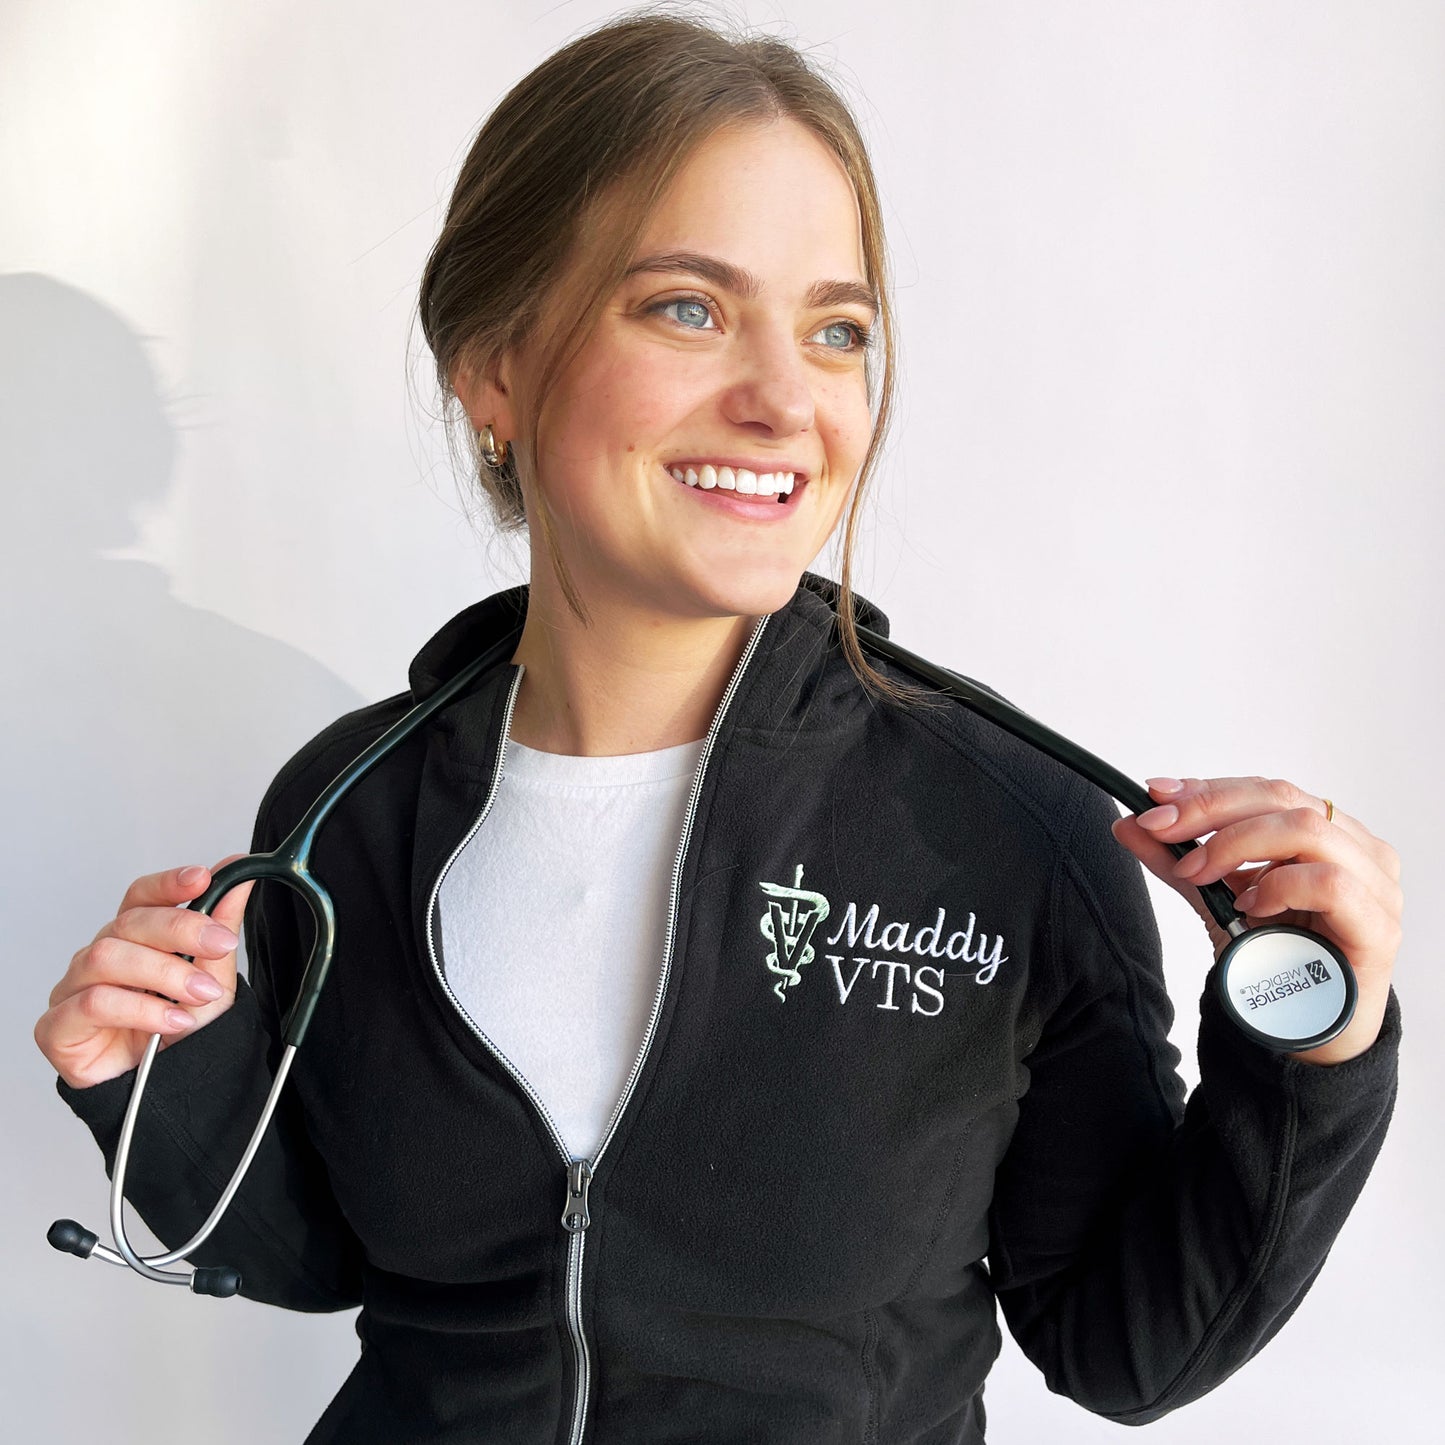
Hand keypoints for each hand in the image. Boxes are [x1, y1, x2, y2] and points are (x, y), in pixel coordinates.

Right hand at [35, 860, 254, 1089]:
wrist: (166, 1091)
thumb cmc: (181, 1032)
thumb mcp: (213, 976)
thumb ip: (221, 926)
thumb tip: (238, 876)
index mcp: (133, 938)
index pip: (140, 896)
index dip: (167, 884)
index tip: (202, 878)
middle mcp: (100, 956)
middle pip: (128, 923)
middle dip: (181, 930)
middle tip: (220, 946)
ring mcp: (74, 989)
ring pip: (106, 957)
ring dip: (163, 974)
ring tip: (199, 997)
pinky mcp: (58, 1026)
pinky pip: (93, 1003)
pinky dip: (139, 1009)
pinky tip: (171, 1022)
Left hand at [1110, 777, 1401, 1065]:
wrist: (1305, 1029)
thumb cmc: (1276, 957)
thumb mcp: (1218, 899)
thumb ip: (1178, 861)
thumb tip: (1129, 824)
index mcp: (1326, 832)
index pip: (1266, 791)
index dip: (1209, 789)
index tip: (1155, 796)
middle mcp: (1357, 849)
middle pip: (1283, 799)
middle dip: (1209, 809)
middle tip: (1160, 828)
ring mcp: (1376, 886)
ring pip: (1306, 829)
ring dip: (1236, 844)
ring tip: (1198, 874)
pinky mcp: (1378, 927)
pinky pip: (1330, 883)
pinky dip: (1279, 885)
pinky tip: (1250, 905)